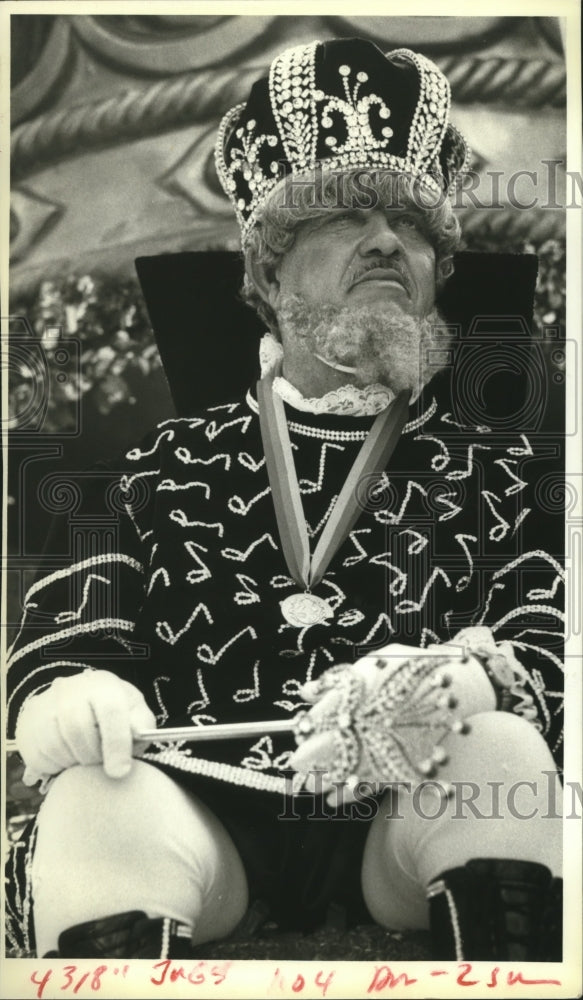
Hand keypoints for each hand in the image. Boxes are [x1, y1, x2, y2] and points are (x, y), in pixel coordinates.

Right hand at [15, 670, 156, 784]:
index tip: (121, 772)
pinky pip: (38, 757)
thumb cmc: (112, 711)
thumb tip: (139, 733)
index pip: (109, 711)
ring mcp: (44, 706)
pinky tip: (67, 758)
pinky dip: (55, 767)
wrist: (77, 702)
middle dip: (93, 756)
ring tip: (84, 758)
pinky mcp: (26, 725)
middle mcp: (69, 689)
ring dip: (74, 763)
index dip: (116, 744)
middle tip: (100, 763)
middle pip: (78, 730)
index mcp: (102, 684)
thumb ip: (142, 723)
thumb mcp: (133, 711)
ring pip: (56, 746)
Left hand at [289, 643, 494, 803]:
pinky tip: (332, 800)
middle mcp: (373, 724)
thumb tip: (306, 692)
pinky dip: (349, 795)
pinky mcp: (405, 766)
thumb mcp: (378, 661)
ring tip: (305, 788)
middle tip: (293, 771)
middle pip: (331, 750)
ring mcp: (389, 747)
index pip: (323, 718)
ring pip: (347, 772)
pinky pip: (372, 786)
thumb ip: (339, 679)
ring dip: (322, 783)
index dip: (305, 730)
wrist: (464, 690)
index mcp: (363, 696)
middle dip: (308, 763)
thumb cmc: (416, 669)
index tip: (297, 735)